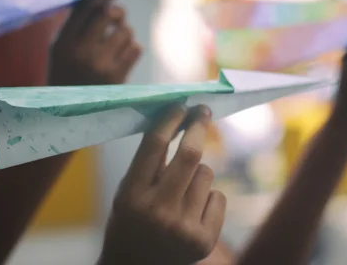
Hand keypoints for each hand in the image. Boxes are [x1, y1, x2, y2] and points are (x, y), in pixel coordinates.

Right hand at [47, 0, 141, 85]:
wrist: (69, 113)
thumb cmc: (66, 73)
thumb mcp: (60, 48)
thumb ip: (76, 23)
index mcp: (63, 43)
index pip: (86, 8)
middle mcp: (80, 52)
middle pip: (108, 13)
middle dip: (116, 12)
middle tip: (117, 17)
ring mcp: (100, 65)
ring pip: (125, 31)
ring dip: (125, 32)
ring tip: (117, 41)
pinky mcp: (117, 78)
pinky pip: (135, 48)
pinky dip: (132, 47)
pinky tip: (123, 54)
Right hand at [100, 106, 226, 264]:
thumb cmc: (131, 222)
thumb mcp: (128, 193)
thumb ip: (149, 164)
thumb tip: (179, 119)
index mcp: (131, 197)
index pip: (154, 146)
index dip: (170, 119)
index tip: (181, 104)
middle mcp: (157, 213)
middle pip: (190, 155)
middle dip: (199, 127)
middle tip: (203, 111)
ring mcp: (183, 229)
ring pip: (206, 173)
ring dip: (197, 173)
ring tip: (181, 195)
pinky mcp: (204, 241)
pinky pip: (218, 196)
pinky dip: (208, 197)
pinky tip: (192, 214)